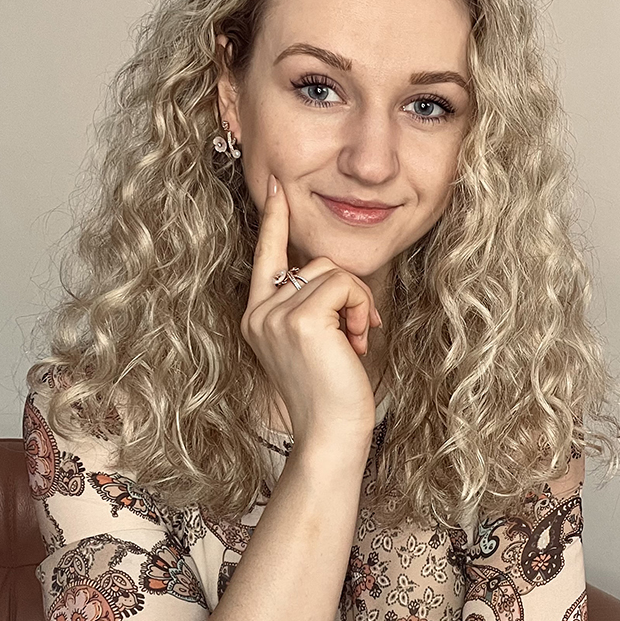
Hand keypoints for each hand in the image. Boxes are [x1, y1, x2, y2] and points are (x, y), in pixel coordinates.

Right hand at [240, 174, 381, 446]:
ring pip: (332, 272)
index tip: (277, 186)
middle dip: (348, 292)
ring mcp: (276, 314)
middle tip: (359, 332)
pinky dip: (361, 309)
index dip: (274, 220)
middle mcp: (260, 312)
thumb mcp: (316, 344)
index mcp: (258, 317)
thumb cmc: (331, 396)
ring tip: (357, 342)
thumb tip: (331, 276)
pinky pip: (344, 285)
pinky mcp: (301, 319)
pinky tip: (358, 342)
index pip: (265, 256)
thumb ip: (312, 308)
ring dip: (358, 303)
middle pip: (314, 263)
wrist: (329, 435)